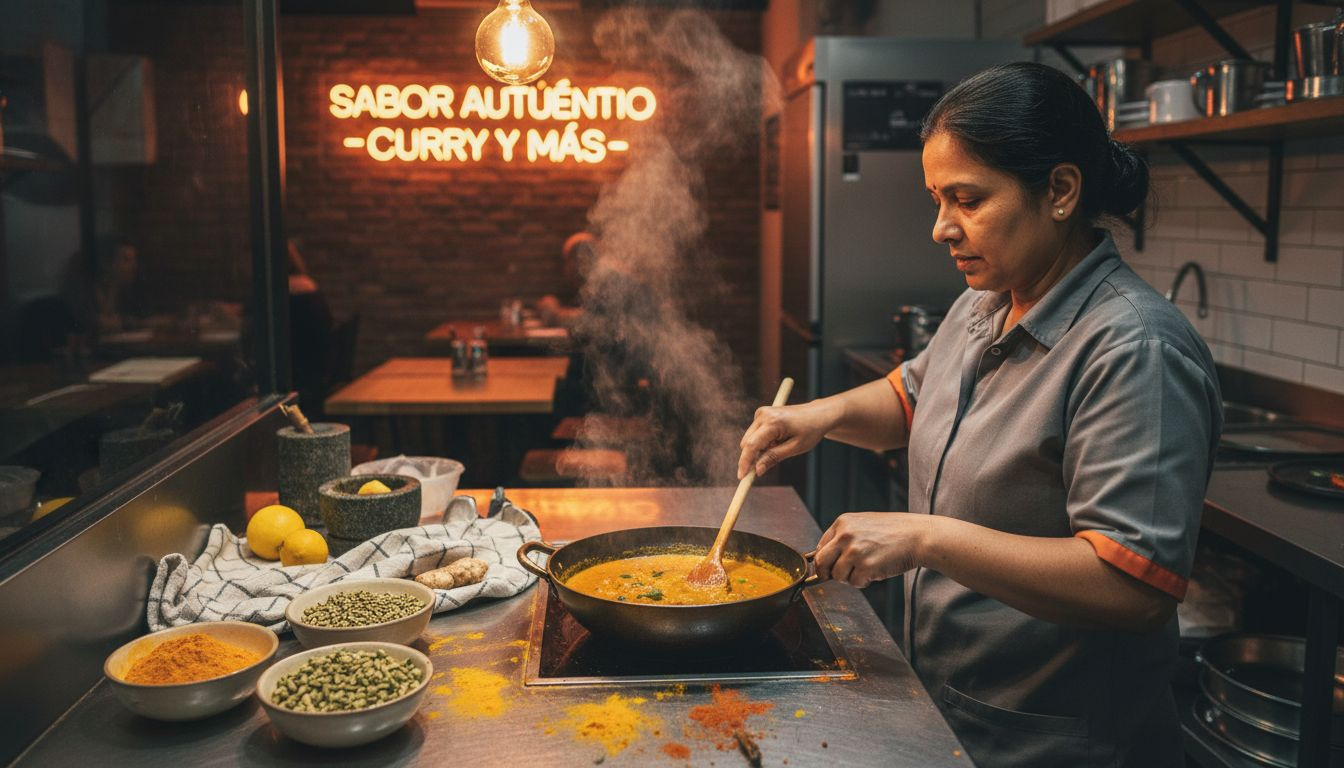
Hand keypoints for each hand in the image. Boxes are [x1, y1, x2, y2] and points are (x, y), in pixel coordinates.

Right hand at [737, 399, 837, 478]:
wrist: (818, 414)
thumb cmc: (810, 430)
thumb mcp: (795, 448)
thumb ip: (773, 458)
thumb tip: (757, 470)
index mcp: (773, 422)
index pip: (752, 445)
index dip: (745, 462)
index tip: (742, 477)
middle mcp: (763, 414)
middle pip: (747, 442)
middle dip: (752, 457)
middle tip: (762, 469)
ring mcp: (761, 413)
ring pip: (750, 439)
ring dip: (759, 449)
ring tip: (780, 447)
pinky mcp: (762, 414)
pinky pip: (755, 434)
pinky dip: (762, 442)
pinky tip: (778, 441)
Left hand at [814, 512, 931, 587]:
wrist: (918, 536)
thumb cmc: (894, 532)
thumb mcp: (864, 525)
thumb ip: (844, 538)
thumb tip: (826, 559)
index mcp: (843, 523)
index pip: (820, 547)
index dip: (823, 561)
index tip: (827, 568)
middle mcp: (845, 535)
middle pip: (821, 562)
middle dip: (825, 573)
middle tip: (834, 577)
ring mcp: (855, 551)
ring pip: (837, 576)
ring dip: (849, 578)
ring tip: (865, 570)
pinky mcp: (866, 566)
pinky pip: (855, 583)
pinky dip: (863, 582)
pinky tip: (875, 572)